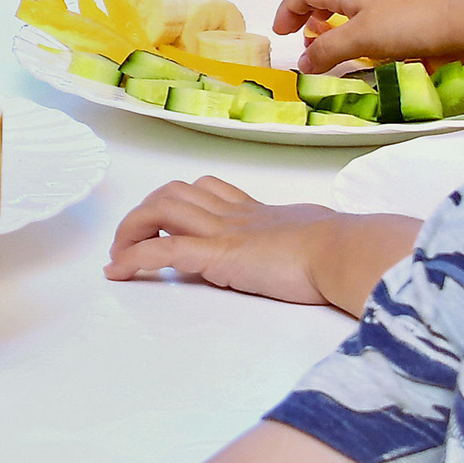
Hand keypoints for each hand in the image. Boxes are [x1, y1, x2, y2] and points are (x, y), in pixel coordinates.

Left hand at [106, 176, 420, 315]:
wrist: (345, 250)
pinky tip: (117, 272)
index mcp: (257, 212)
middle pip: (175, 192)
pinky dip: (135, 258)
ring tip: (119, 256)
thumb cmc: (344, 249)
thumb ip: (304, 240)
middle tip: (131, 240)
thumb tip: (317, 254)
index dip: (182, 202)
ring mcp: (224, 230)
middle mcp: (234, 214)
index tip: (167, 222)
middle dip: (146, 211)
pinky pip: (164, 249)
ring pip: (161, 209)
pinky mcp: (218, 254)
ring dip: (132, 230)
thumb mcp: (319, 237)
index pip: (208, 190)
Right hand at [273, 0, 463, 71]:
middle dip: (304, 9)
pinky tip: (358, 31)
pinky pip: (360, 0)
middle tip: (297, 33)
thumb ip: (329, 51)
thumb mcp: (361, 40)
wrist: (459, 17)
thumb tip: (302, 63)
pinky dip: (347, 14)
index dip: (287, 11)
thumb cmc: (407, 24)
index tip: (280, 32)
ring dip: (326, 12)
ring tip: (323, 33)